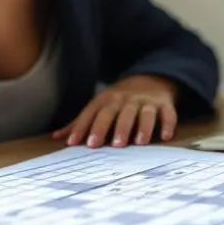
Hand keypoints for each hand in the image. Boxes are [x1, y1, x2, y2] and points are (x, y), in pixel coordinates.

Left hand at [53, 75, 178, 147]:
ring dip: (141, 127)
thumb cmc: (119, 100)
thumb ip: (80, 122)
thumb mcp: (99, 106)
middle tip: (111, 145)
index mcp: (107, 99)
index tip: (76, 143)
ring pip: (143, 113)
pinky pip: (167, 113)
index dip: (84, 127)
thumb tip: (56, 137)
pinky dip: (167, 124)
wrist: (151, 78)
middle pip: (118, 112)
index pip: (93, 112)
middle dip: (113, 127)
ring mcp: (146, 101)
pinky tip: (165, 136)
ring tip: (139, 142)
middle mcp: (126, 99)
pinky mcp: (164, 104)